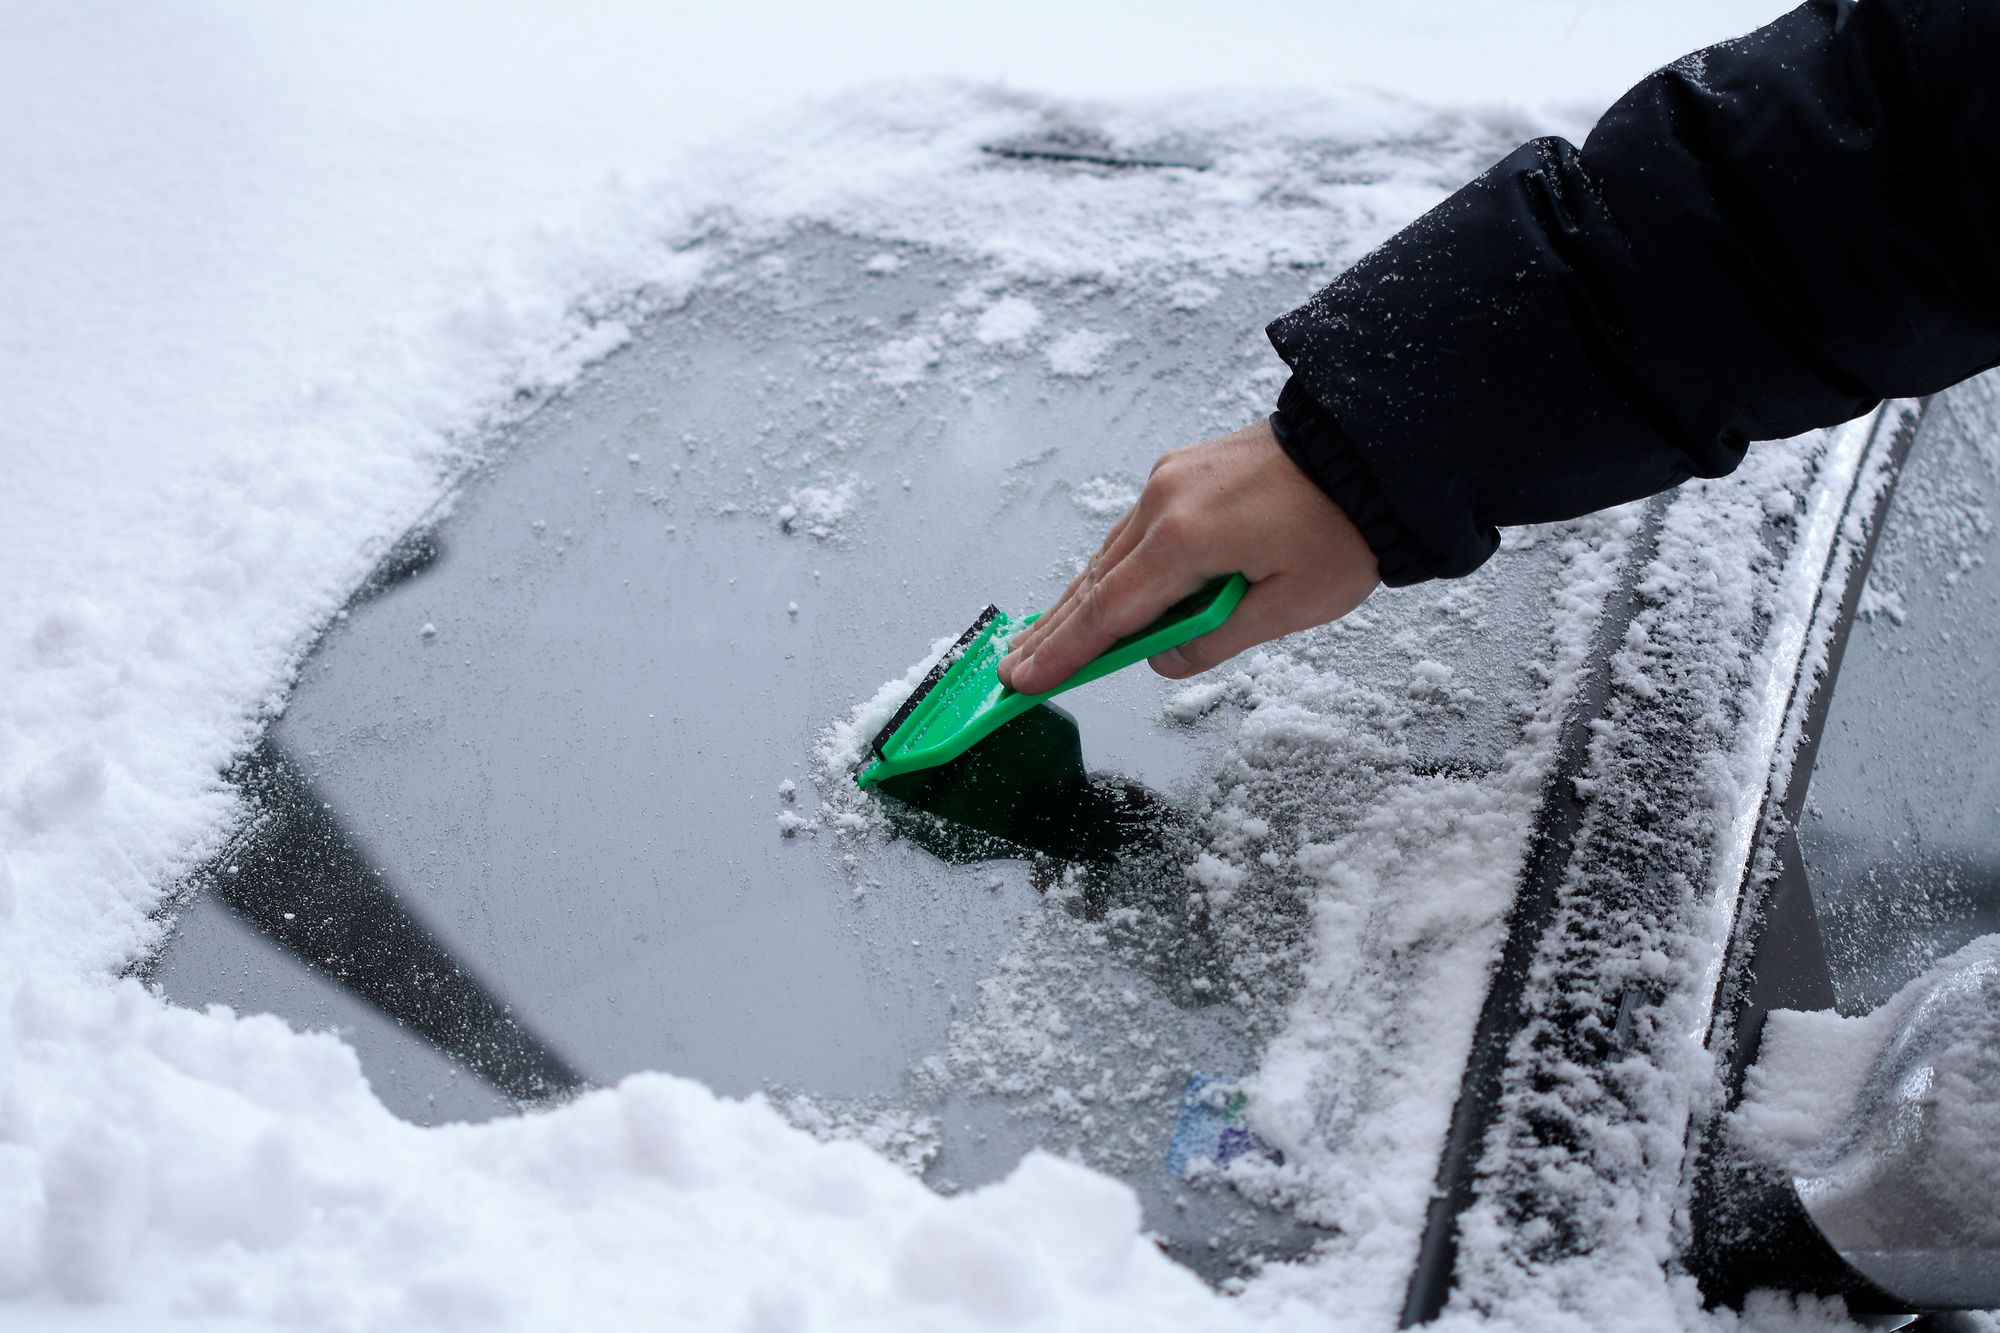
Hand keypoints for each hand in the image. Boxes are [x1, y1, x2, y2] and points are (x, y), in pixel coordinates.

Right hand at [998, 419, 1380, 692]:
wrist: (1369, 448)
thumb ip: (1215, 640)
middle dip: (1053, 632)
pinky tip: (1095, 592)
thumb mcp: (1289, 606)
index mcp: (1186, 539)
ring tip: (1041, 640)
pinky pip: (1133, 530)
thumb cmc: (1342, 528)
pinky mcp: (1181, 470)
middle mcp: (1163, 502)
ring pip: (1111, 554)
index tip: (1024, 682)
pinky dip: (1110, 568)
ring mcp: (1169, 479)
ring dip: (1078, 601)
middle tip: (1012, 669)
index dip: (1064, 654)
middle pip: (1095, 582)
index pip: (1109, 612)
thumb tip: (1162, 660)